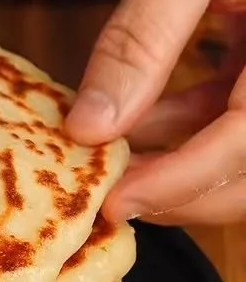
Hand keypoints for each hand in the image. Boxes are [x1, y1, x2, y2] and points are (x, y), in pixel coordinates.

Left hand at [66, 0, 245, 224]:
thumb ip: (142, 41)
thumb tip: (86, 126)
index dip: (180, 184)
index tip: (116, 204)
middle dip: (182, 191)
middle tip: (114, 195)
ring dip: (179, 164)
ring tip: (116, 160)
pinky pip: (239, 113)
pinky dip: (189, 126)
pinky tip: (140, 123)